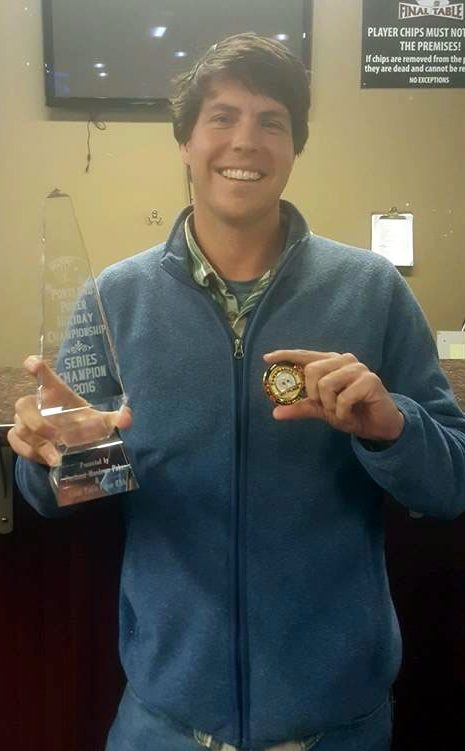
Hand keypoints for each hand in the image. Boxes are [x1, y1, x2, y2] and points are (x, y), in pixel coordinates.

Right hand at [7, 356, 132, 465]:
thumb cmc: (81, 423)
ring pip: (21, 428)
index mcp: (55, 392)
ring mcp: (24, 421)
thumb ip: (114, 419)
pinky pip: (17, 443)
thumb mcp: (98, 422)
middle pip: (23, 404)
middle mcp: (36, 404)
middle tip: (55, 435)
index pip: (42, 375)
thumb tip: (127, 418)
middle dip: (37, 422)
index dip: (35, 366)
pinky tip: (45, 459)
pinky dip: (30, 452)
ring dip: (37, 443)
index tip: (34, 363)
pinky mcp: (19, 438)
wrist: (69, 443)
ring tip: (56, 456)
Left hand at [263, 350, 403, 441]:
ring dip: (329, 405)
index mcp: (330, 363)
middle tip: (324, 405)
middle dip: (313, 394)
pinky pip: (343, 398)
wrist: (378, 425)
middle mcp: (343, 360)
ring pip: (326, 384)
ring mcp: (357, 368)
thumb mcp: (322, 409)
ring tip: (339, 410)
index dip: (285, 355)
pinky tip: (350, 414)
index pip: (305, 356)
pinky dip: (342, 412)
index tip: (266, 358)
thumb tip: (275, 412)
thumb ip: (301, 407)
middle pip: (312, 370)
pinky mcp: (369, 380)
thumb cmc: (350, 411)